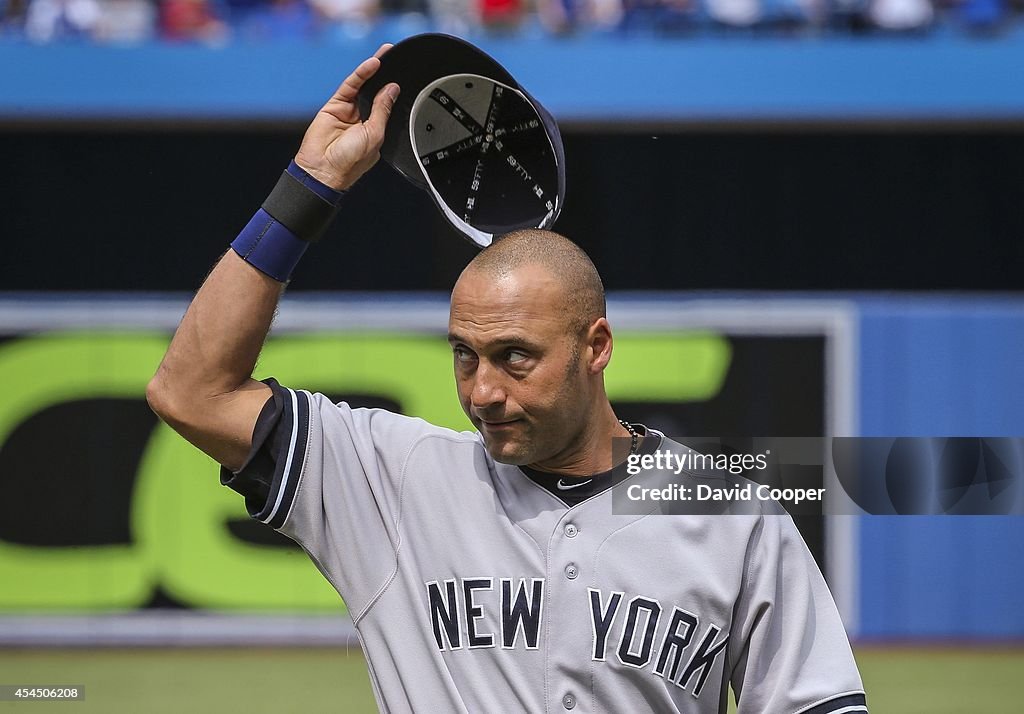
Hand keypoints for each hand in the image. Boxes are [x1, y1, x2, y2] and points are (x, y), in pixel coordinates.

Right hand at [294, 44, 399, 190]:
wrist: (323, 170)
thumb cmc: (350, 162)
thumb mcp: (375, 134)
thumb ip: (383, 110)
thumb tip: (392, 89)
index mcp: (377, 129)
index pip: (388, 104)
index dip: (394, 89)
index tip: (404, 75)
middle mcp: (364, 118)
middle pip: (376, 90)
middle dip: (386, 74)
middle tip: (396, 56)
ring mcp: (349, 111)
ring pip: (364, 85)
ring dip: (374, 69)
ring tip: (386, 54)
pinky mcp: (335, 105)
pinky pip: (350, 86)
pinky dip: (361, 74)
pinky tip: (372, 65)